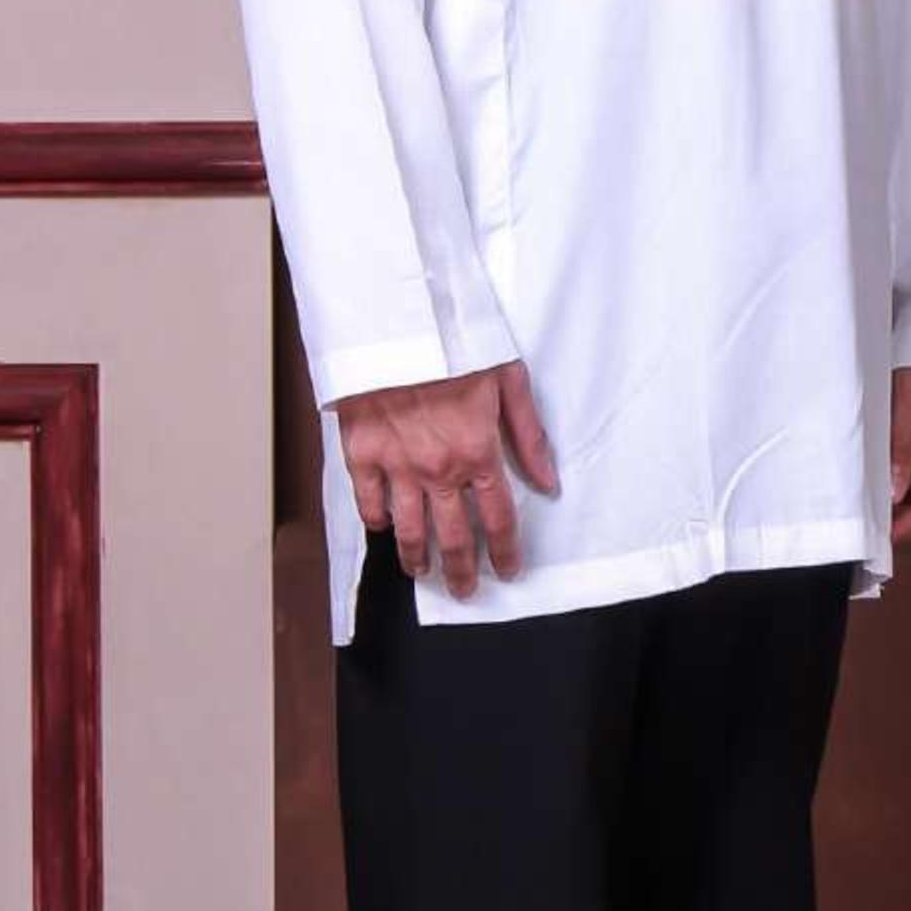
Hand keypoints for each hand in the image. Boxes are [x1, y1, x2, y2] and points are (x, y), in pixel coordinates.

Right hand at [336, 355, 559, 598]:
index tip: (507, 570)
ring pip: (408, 529)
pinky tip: (383, 527)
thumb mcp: (508, 379)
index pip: (497, 519)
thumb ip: (528, 436)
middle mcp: (438, 469)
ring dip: (417, 558)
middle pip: (452, 537)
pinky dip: (375, 519)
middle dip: (462, 570)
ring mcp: (396, 465)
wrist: (395, 320)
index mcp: (478, 452)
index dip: (504, 552)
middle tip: (465, 590)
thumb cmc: (454, 341)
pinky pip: (367, 500)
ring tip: (422, 573)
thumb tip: (549, 481)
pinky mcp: (361, 451)